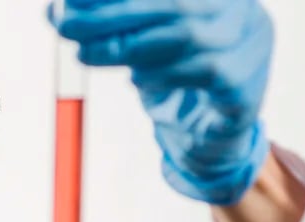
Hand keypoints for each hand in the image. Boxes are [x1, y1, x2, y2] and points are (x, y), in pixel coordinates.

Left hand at [51, 0, 273, 205]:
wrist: (215, 125)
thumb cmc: (173, 69)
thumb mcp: (136, 37)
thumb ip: (105, 22)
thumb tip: (53, 12)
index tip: (70, 0)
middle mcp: (240, 11)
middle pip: (172, 6)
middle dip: (111, 16)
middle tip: (64, 26)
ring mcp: (251, 47)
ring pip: (186, 39)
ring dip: (131, 49)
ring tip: (93, 56)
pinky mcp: (246, 88)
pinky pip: (202, 75)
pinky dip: (162, 76)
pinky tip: (140, 79)